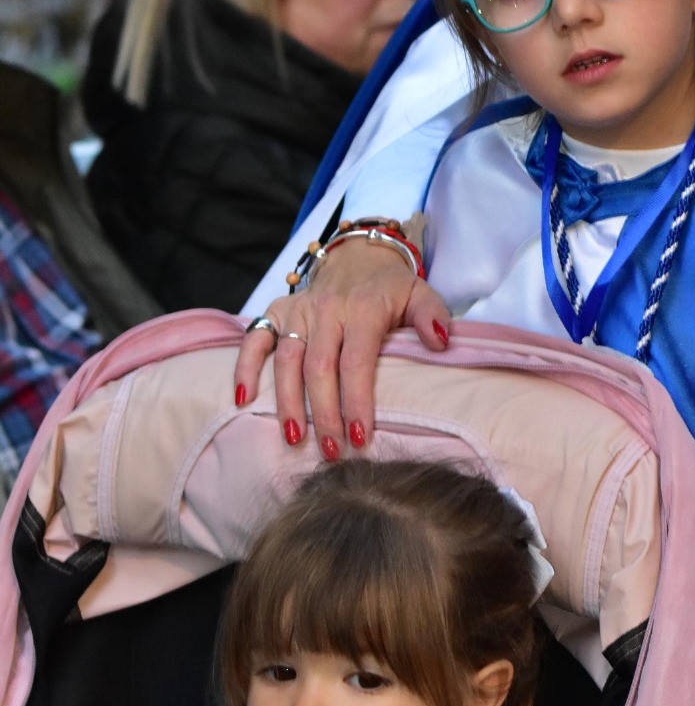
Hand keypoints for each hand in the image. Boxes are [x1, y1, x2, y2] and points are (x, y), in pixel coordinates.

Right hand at [235, 240, 452, 455]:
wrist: (359, 255)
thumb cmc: (391, 288)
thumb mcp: (420, 294)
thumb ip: (432, 316)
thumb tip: (441, 342)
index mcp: (364, 309)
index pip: (357, 361)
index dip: (356, 400)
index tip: (360, 437)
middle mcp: (327, 310)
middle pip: (319, 367)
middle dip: (324, 412)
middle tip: (331, 451)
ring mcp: (299, 310)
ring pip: (287, 359)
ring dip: (288, 401)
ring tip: (293, 438)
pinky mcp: (278, 309)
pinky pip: (256, 337)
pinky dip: (244, 365)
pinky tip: (242, 398)